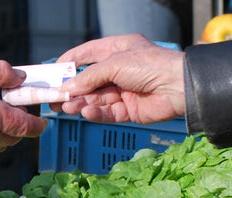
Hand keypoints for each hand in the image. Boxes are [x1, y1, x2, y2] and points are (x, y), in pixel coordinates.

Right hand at [53, 34, 185, 123]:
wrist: (177, 87)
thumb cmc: (150, 65)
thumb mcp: (115, 63)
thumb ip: (89, 76)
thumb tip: (68, 87)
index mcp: (118, 50)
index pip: (88, 54)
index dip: (70, 62)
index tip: (54, 72)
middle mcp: (120, 70)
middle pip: (89, 81)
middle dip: (72, 90)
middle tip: (54, 98)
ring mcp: (124, 91)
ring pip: (96, 99)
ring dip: (81, 103)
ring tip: (67, 107)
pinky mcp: (128, 110)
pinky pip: (107, 113)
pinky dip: (96, 113)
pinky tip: (86, 113)